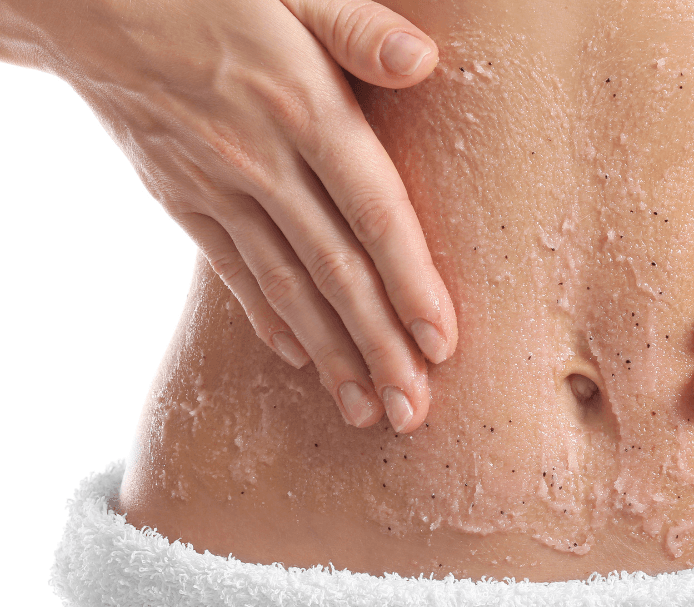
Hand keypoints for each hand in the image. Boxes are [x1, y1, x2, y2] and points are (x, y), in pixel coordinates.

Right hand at [10, 0, 455, 431]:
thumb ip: (357, 28)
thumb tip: (423, 60)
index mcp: (303, 106)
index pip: (374, 213)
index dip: (412, 283)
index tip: (444, 346)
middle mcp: (262, 160)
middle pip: (336, 270)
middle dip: (379, 348)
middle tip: (416, 412)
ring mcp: (216, 186)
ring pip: (286, 286)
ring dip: (332, 354)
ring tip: (368, 411)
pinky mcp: (181, 197)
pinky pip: (232, 270)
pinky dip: (269, 318)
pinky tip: (302, 360)